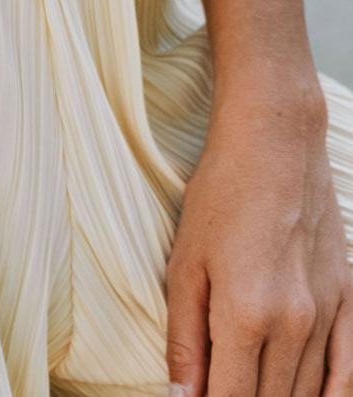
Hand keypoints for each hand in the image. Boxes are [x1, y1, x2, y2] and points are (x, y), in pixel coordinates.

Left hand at [166, 86, 351, 395]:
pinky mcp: (349, 300)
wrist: (274, 148)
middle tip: (219, 393)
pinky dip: (331, 395)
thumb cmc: (218, 198)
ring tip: (251, 389)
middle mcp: (294, 324)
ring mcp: (328, 314)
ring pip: (309, 392)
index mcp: (246, 316)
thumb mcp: (183, 264)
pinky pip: (348, 371)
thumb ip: (185, 338)